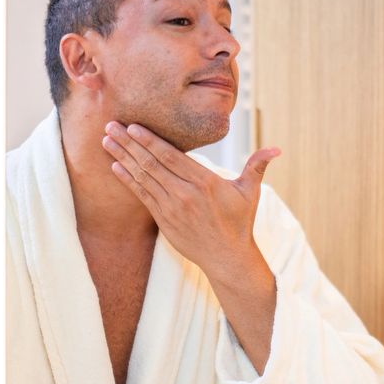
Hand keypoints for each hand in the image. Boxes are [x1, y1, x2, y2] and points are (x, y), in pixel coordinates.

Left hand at [102, 122, 279, 283]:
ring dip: (122, 158)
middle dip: (128, 143)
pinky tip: (115, 166)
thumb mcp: (250, 192)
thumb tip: (276, 149)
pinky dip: (128, 180)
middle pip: (151, 163)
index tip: (132, 126)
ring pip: (142, 177)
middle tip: (110, 126)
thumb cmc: (239, 222)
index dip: (149, 140)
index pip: (171, 156)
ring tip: (106, 141)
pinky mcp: (164, 220)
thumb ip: (257, 166)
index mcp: (204, 182)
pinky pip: (142, 196)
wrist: (227, 257)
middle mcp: (185, 194)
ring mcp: (172, 208)